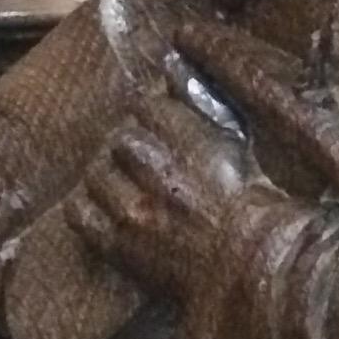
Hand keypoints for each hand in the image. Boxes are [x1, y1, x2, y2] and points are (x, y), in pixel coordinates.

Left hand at [66, 93, 254, 306]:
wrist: (249, 274)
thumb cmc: (258, 216)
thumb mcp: (244, 153)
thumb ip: (208, 109)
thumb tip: (174, 64)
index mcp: (195, 147)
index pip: (150, 107)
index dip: (151, 112)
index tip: (156, 121)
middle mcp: (159, 174)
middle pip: (121, 139)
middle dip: (129, 146)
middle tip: (140, 159)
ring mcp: (134, 211)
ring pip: (97, 174)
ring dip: (107, 175)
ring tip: (122, 185)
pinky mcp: (117, 246)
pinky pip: (80, 214)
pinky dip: (86, 207)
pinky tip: (102, 208)